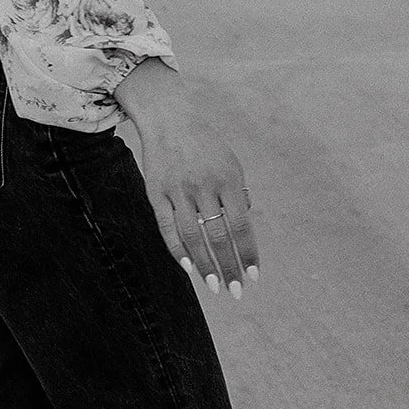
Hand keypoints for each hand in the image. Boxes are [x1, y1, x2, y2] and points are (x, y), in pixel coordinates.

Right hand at [115, 61, 259, 297]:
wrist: (168, 116)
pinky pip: (167, 227)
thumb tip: (242, 232)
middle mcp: (203, 185)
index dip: (247, 254)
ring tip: (214, 286)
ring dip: (205, 266)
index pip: (240, 225)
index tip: (253, 277)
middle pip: (217, 236)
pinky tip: (188, 267)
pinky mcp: (156, 191)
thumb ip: (237, 195)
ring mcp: (178, 189)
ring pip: (193, 236)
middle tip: (235, 292)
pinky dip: (177, 250)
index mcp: (227, 178)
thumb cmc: (205, 144)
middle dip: (228, 267)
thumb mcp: (230, 162)